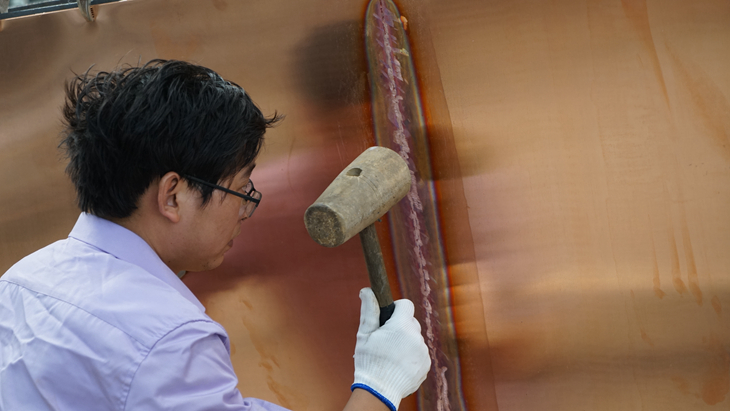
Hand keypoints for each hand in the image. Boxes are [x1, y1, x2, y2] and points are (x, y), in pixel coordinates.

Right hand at [352, 288, 430, 410]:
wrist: (379, 391)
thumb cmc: (369, 361)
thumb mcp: (364, 334)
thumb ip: (368, 310)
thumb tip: (367, 290)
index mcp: (401, 326)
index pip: (406, 304)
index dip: (396, 308)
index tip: (387, 318)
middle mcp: (416, 337)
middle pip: (411, 322)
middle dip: (400, 326)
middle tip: (386, 340)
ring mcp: (423, 352)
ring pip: (415, 338)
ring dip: (406, 341)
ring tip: (391, 355)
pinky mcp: (426, 365)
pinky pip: (420, 352)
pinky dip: (411, 355)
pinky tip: (398, 364)